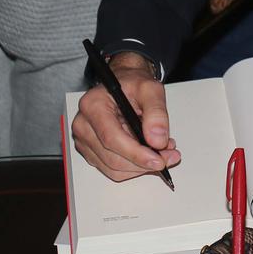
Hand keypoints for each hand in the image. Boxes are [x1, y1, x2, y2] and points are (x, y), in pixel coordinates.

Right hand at [70, 54, 178, 181]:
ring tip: (162, 153)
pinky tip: (148, 154)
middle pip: (112, 158)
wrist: (125, 83)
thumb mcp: (151, 89)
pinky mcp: (91, 151)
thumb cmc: (133, 83)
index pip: (112, 138)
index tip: (158, 160)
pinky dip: (134, 167)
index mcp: (93, 105)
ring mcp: (85, 140)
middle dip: (143, 163)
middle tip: (169, 157)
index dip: (136, 154)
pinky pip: (113, 170)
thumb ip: (156, 113)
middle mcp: (83, 124)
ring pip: (113, 169)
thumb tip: (157, 140)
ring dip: (140, 167)